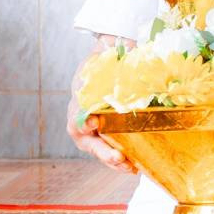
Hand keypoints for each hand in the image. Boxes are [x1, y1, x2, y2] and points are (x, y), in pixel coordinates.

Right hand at [67, 36, 135, 173]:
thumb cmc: (105, 60)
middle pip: (87, 138)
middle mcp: (81, 116)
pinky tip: (135, 166)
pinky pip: (109, 150)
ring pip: (98, 149)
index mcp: (80, 96)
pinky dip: (120, 160)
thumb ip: (114, 50)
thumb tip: (132, 46)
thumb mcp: (107, 53)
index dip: (84, 120)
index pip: (78, 110)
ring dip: (113, 160)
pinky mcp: (104, 135)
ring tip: (130, 168)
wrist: (108, 64)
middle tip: (117, 157)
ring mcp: (91, 129)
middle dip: (102, 150)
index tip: (93, 123)